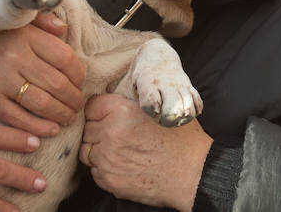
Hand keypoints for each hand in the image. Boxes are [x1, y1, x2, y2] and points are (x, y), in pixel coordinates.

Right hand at [0, 15, 84, 136]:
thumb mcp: (12, 23)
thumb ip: (40, 23)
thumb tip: (64, 30)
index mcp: (24, 36)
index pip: (65, 58)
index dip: (78, 74)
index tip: (79, 82)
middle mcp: (15, 57)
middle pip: (58, 83)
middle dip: (74, 99)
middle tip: (78, 105)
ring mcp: (1, 81)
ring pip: (43, 104)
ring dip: (62, 115)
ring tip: (68, 118)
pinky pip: (20, 119)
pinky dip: (39, 127)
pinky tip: (50, 129)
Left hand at [79, 93, 211, 211]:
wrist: (193, 173)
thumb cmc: (181, 139)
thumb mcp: (159, 108)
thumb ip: (131, 103)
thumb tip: (114, 99)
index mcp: (121, 111)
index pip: (91, 106)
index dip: (99, 110)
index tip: (106, 115)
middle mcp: (110, 133)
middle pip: (87, 129)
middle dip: (98, 130)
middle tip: (116, 135)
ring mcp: (107, 159)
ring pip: (87, 151)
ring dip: (98, 150)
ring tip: (118, 151)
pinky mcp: (110, 180)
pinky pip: (95, 171)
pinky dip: (104, 169)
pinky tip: (123, 166)